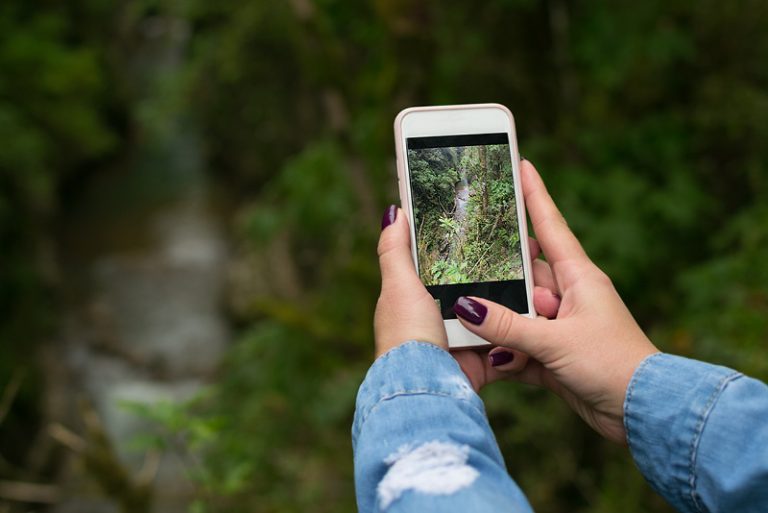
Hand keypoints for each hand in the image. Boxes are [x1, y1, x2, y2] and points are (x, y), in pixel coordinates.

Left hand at [373, 204, 536, 378]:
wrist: (425, 385)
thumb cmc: (406, 333)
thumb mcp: (398, 284)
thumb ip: (394, 248)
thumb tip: (394, 210)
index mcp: (420, 296)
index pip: (450, 263)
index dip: (474, 247)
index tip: (501, 230)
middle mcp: (441, 318)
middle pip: (481, 289)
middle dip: (509, 276)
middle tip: (534, 256)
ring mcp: (463, 341)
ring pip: (500, 316)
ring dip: (522, 306)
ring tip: (545, 288)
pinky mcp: (481, 362)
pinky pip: (509, 347)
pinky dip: (522, 339)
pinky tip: (541, 320)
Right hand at [452, 160, 658, 443]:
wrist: (642, 412)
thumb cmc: (611, 364)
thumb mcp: (556, 341)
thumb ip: (508, 325)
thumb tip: (465, 308)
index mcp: (578, 276)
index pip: (549, 226)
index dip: (534, 194)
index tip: (520, 163)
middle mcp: (568, 295)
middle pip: (522, 273)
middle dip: (495, 270)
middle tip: (461, 255)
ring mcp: (561, 325)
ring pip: (517, 311)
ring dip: (497, 320)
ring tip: (463, 318)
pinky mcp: (555, 354)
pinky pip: (519, 344)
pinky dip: (504, 351)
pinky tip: (484, 356)